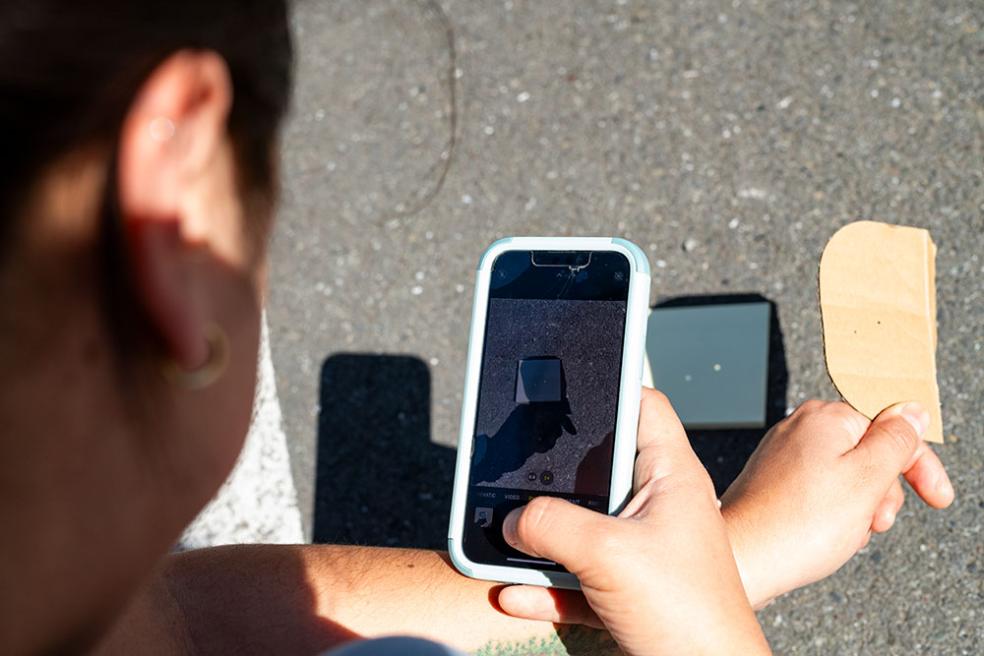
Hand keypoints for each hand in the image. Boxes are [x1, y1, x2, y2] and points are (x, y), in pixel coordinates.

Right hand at [497, 389, 769, 655]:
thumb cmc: (687, 614)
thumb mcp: (608, 555)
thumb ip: (551, 525)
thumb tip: (512, 522)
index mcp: (670, 476)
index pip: (644, 406)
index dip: (608, 387)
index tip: (566, 385)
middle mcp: (657, 505)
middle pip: (597, 468)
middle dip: (553, 474)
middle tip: (518, 471)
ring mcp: (641, 547)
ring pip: (580, 525)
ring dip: (541, 536)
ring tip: (504, 537)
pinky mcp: (627, 587)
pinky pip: (575, 574)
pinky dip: (545, 583)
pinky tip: (514, 591)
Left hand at [720, 400, 953, 606]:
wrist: (744, 559)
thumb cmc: (804, 522)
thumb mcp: (868, 478)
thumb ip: (896, 441)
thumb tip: (910, 411)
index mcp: (825, 417)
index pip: (890, 428)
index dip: (919, 464)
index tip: (937, 499)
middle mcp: (800, 428)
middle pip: (869, 455)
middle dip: (883, 493)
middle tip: (875, 521)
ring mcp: (784, 455)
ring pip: (848, 480)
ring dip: (860, 509)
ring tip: (846, 532)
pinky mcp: (774, 483)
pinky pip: (821, 494)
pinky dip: (834, 515)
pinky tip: (826, 536)